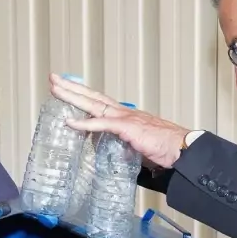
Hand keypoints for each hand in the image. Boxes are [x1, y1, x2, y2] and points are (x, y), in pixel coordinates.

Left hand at [48, 74, 190, 168]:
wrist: (183, 150)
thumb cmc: (166, 150)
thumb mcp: (140, 148)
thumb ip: (126, 149)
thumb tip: (117, 158)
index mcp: (127, 117)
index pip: (101, 103)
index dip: (84, 96)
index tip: (69, 90)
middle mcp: (124, 113)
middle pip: (93, 97)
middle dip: (72, 88)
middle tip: (53, 79)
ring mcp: (126, 118)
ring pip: (94, 104)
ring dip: (73, 96)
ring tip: (55, 88)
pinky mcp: (128, 127)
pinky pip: (102, 124)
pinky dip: (85, 123)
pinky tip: (70, 121)